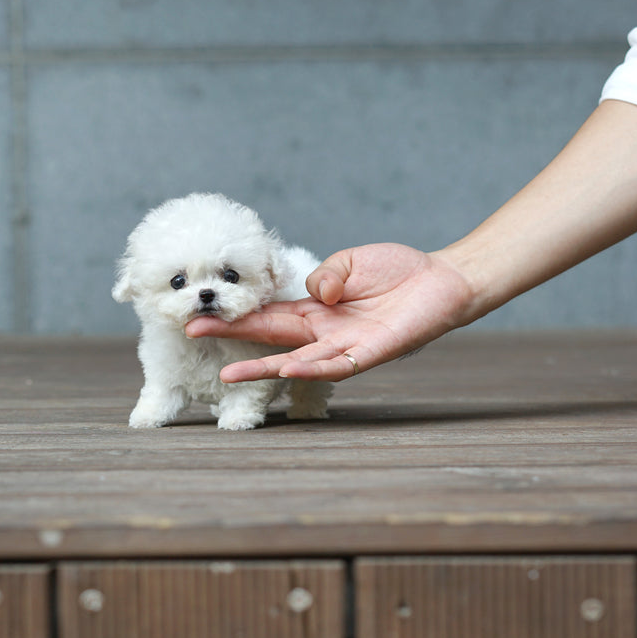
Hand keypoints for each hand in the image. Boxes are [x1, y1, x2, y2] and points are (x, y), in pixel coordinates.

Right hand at [184, 243, 473, 381]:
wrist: (442, 280)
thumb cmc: (397, 271)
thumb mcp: (350, 262)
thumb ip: (325, 275)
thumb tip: (314, 293)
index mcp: (316, 310)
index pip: (268, 314)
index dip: (237, 315)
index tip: (201, 314)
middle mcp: (325, 332)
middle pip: (272, 337)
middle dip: (234, 338)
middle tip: (194, 331)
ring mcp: (346, 345)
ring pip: (298, 361)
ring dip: (263, 369)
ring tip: (230, 376)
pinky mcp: (372, 352)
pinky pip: (338, 365)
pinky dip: (313, 368)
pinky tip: (289, 370)